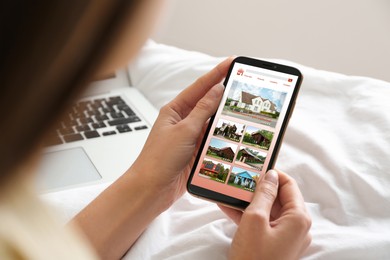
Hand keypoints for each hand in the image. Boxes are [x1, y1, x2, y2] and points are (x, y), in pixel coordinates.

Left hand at [130, 57, 232, 208]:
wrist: (151, 189)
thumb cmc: (159, 159)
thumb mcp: (184, 130)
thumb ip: (203, 110)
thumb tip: (217, 90)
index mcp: (175, 110)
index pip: (199, 87)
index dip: (216, 74)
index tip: (232, 62)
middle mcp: (182, 121)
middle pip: (208, 103)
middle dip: (225, 95)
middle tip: (243, 86)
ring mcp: (189, 137)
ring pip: (212, 123)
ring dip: (226, 118)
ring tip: (244, 108)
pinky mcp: (195, 152)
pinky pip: (213, 140)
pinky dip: (223, 137)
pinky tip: (235, 134)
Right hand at [219, 170, 311, 259]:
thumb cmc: (253, 258)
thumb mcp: (254, 220)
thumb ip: (263, 194)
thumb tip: (271, 175)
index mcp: (299, 219)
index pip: (289, 185)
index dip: (272, 174)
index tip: (255, 168)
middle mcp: (297, 227)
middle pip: (279, 197)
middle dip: (258, 188)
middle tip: (240, 179)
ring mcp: (286, 237)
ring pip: (268, 210)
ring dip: (249, 200)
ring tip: (231, 191)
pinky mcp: (275, 244)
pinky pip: (263, 223)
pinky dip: (248, 215)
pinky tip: (228, 207)